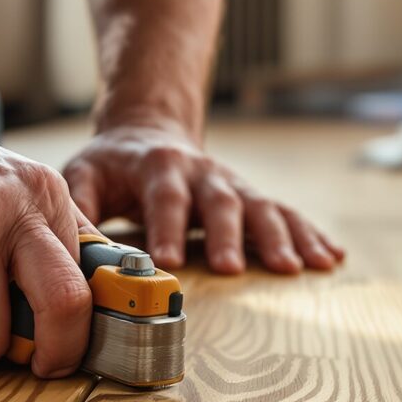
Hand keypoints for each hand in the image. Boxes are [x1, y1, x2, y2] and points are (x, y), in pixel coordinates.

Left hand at [61, 124, 343, 274]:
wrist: (149, 132)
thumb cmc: (111, 166)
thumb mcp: (82, 175)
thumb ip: (78, 207)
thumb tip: (70, 250)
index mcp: (158, 166)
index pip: (163, 197)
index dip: (165, 227)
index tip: (164, 261)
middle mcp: (202, 172)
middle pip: (220, 202)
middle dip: (227, 236)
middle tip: (231, 269)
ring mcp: (232, 183)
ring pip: (262, 206)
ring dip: (280, 236)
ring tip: (295, 268)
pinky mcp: (251, 196)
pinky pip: (286, 213)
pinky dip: (310, 234)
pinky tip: (331, 257)